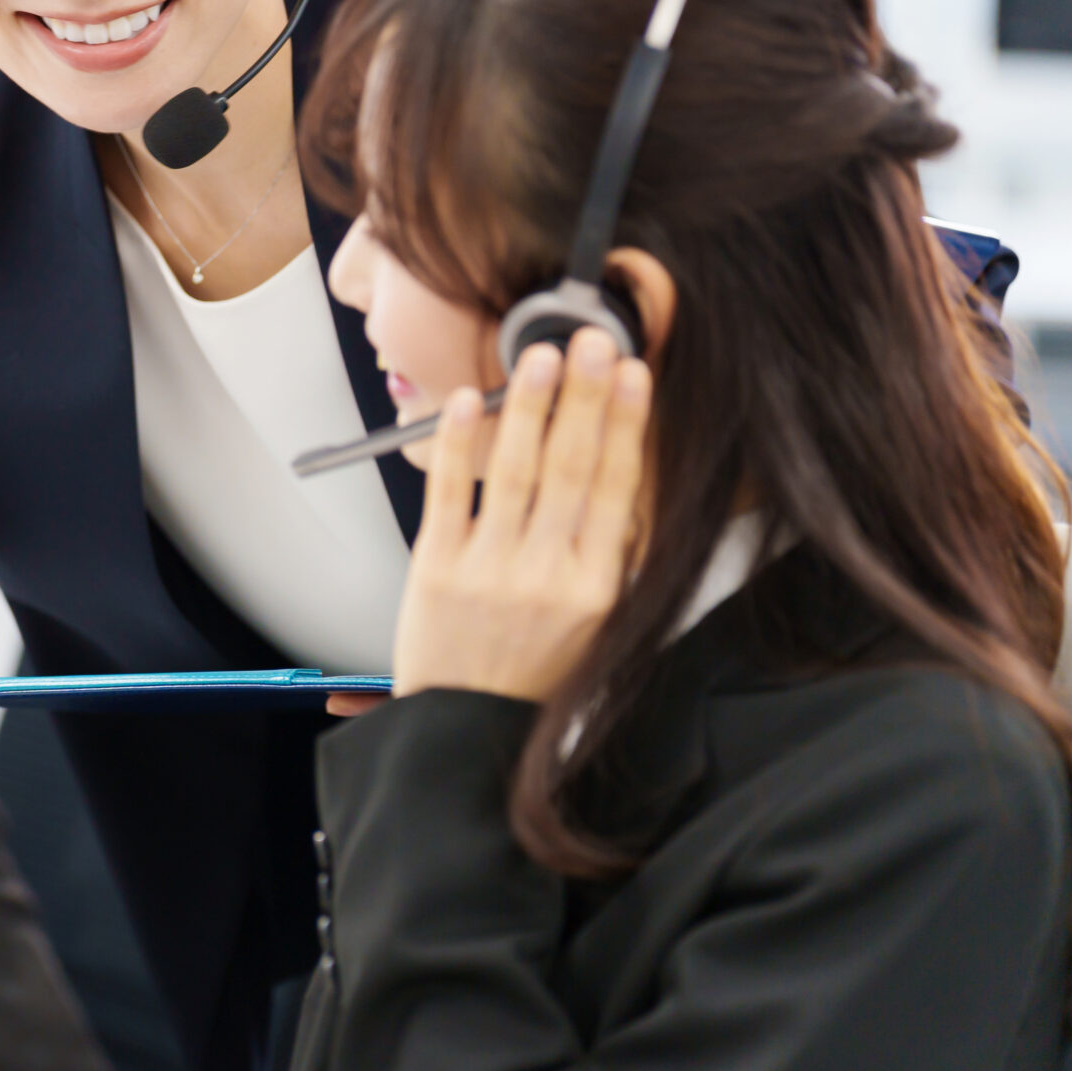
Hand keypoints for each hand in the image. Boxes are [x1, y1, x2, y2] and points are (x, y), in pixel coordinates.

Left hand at [389, 328, 652, 704]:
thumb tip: (628, 467)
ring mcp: (489, 569)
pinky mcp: (436, 568)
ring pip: (514, 473)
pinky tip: (466, 400)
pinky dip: (457, 446)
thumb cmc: (537, 670)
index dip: (625, 425)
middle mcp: (547, 576)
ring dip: (528, 407)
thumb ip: (611, 550)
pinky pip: (449, 495)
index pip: (616, 488)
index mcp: (597, 587)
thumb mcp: (598, 619)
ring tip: (540, 356)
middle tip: (594, 339)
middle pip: (570, 469)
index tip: (634, 372)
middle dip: (584, 397)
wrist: (469, 731)